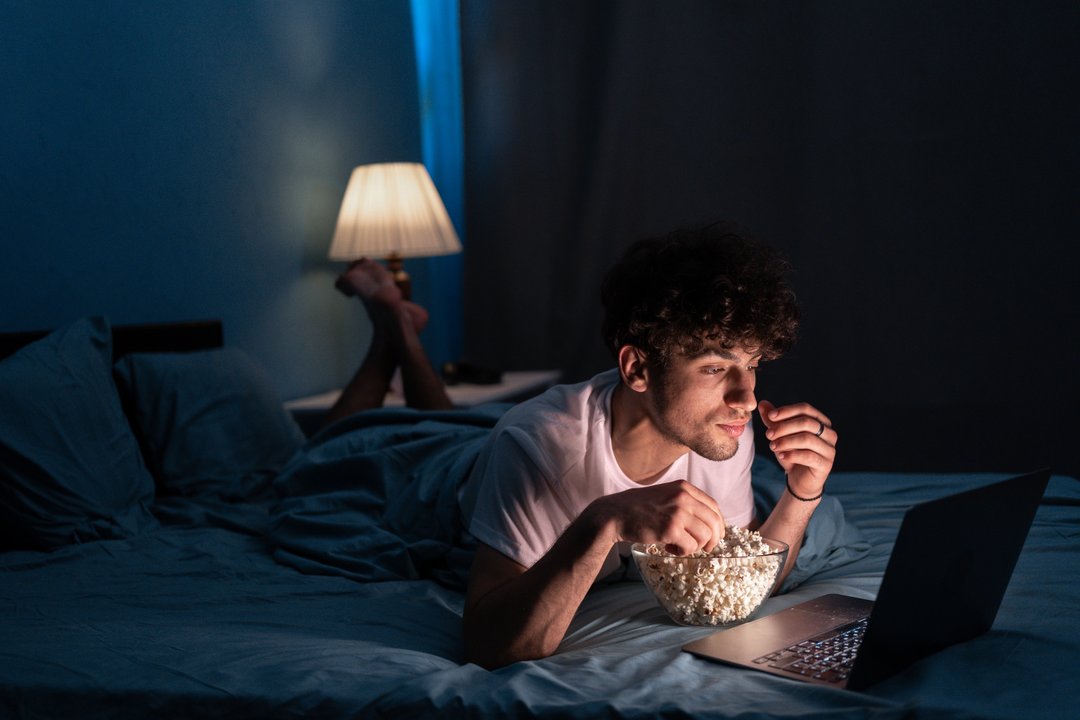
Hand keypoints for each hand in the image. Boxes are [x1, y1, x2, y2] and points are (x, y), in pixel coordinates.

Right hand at [589, 480, 724, 554]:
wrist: (615, 513)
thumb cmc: (640, 508)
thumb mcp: (666, 495)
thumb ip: (686, 503)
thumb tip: (710, 523)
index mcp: (684, 488)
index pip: (714, 507)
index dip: (718, 524)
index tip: (714, 536)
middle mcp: (684, 497)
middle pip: (714, 522)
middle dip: (712, 539)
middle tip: (704, 548)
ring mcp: (677, 512)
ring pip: (705, 536)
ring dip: (694, 546)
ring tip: (678, 545)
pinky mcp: (670, 529)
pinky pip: (690, 546)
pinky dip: (683, 552)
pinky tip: (670, 547)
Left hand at [757, 400, 836, 498]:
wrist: (799, 480)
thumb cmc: (792, 454)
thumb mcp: (781, 436)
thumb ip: (773, 420)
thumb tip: (763, 403)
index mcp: (821, 421)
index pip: (805, 409)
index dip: (787, 410)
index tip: (770, 416)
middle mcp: (829, 433)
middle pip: (807, 422)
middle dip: (784, 427)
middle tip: (768, 434)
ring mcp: (830, 449)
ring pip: (807, 439)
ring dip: (786, 441)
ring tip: (772, 446)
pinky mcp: (826, 464)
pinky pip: (809, 456)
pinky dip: (792, 455)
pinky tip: (781, 456)